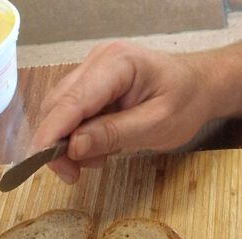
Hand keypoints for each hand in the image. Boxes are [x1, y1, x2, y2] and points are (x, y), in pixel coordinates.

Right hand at [32, 41, 212, 183]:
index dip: (53, 132)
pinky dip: (80, 135)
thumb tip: (74, 147)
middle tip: (71, 175)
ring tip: (97, 160)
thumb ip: (115, 134)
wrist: (200, 86)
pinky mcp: (94, 84)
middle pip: (59, 104)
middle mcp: (99, 60)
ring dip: (69, 141)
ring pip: (62, 109)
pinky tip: (100, 148)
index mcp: (117, 63)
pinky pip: (74, 111)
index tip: (41, 161)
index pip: (73, 100)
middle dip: (58, 142)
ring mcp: (94, 70)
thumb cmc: (186, 102)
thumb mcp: (157, 125)